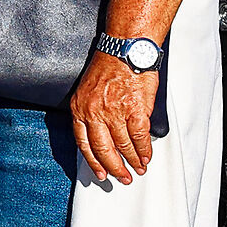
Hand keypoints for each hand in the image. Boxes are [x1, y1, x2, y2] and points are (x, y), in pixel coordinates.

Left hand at [70, 51, 157, 183]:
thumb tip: (101, 133)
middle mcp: (93, 113)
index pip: (83, 143)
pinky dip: (144, 149)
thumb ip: (90, 111)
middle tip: (122, 177)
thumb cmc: (109, 66)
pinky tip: (147, 156)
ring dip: (132, 160)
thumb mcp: (88, 90)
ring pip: (122, 145)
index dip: (92, 161)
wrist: (125, 49)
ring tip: (138, 168)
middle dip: (113, 167)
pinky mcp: (134, 110)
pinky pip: (139, 136)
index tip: (100, 173)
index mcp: (79, 108)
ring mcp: (114, 112)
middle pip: (102, 149)